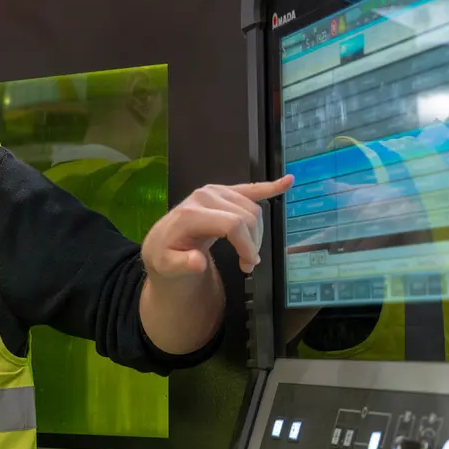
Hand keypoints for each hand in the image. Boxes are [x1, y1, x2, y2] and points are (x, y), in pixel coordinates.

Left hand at [142, 175, 293, 276]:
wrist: (161, 242)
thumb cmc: (165, 255)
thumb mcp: (166, 266)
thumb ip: (181, 265)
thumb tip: (198, 262)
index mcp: (192, 213)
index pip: (233, 225)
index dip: (246, 246)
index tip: (248, 266)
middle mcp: (204, 196)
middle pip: (247, 217)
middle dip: (253, 243)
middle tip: (247, 264)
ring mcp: (214, 191)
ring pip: (253, 208)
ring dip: (257, 232)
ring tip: (247, 252)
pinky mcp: (222, 191)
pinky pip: (250, 187)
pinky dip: (269, 186)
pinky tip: (287, 181)